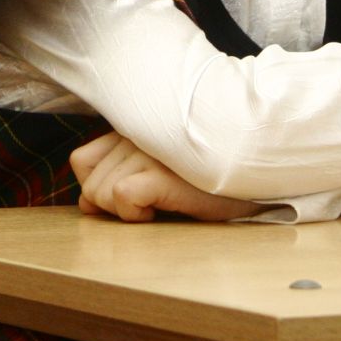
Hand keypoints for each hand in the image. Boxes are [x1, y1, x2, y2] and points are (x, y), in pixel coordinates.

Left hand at [69, 133, 265, 222]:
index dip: (98, 188)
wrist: (258, 168)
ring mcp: (147, 149)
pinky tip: (162, 208)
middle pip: (90, 184)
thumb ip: (118, 176)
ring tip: (162, 202)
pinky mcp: (161, 170)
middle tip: (152, 203)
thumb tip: (87, 205)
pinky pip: (123, 197)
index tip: (131, 197)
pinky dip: (136, 213)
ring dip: (128, 212)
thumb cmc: (211, 175)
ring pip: (101, 193)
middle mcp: (136, 131)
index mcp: (134, 126)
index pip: (82, 160)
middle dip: (114, 206)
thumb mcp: (160, 170)